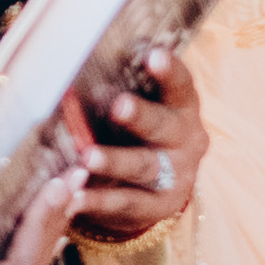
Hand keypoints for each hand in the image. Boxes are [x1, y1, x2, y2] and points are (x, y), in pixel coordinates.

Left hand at [66, 49, 204, 246]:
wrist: (156, 188)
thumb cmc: (138, 133)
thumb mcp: (142, 108)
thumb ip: (122, 89)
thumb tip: (77, 59)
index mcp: (183, 107)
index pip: (180, 86)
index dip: (169, 71)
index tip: (153, 56)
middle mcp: (187, 140)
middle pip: (164, 126)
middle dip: (141, 116)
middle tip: (118, 105)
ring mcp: (177, 175)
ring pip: (145, 166)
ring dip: (115, 160)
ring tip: (87, 157)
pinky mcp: (160, 208)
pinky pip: (129, 203)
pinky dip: (101, 200)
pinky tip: (77, 196)